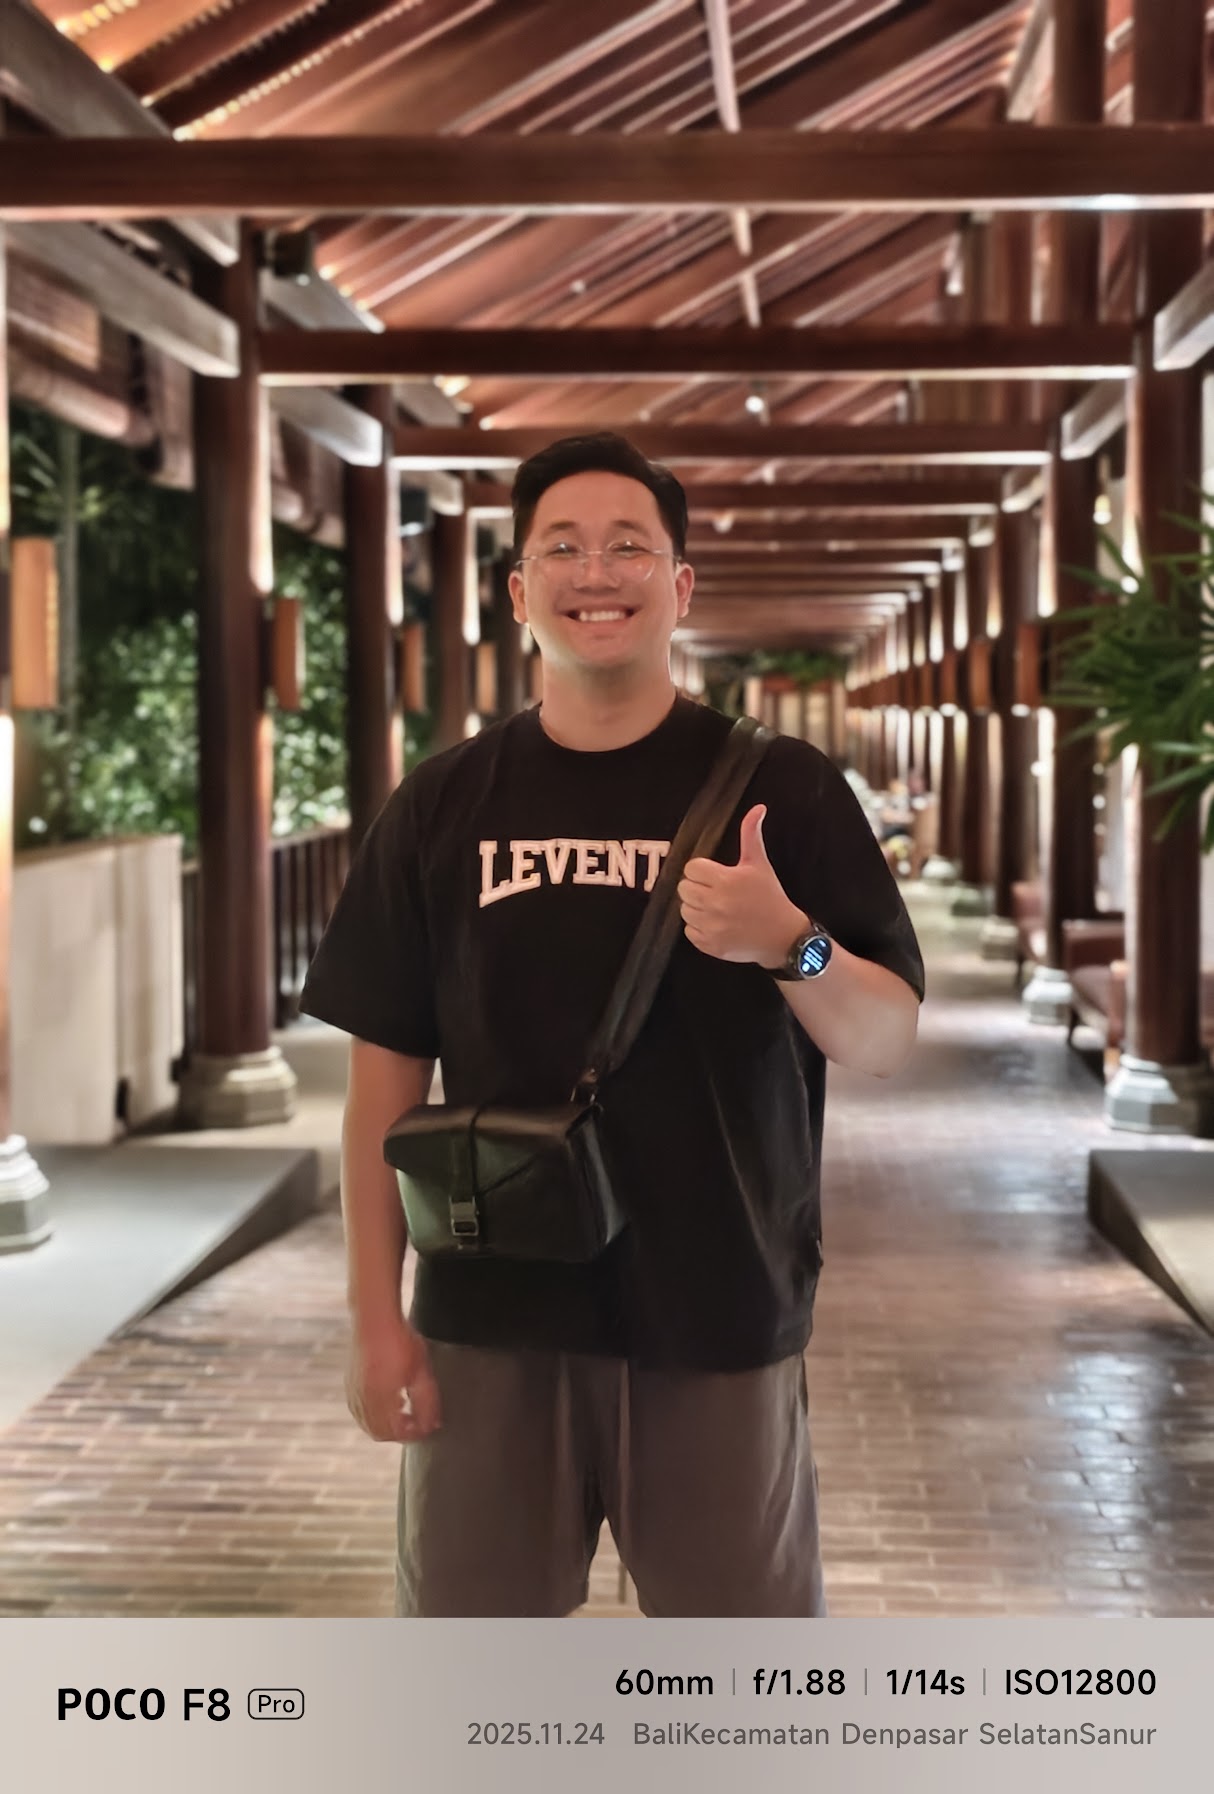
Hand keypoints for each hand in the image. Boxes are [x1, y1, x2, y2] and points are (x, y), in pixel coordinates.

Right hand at [346, 1316, 441, 1443]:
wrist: (374, 1319)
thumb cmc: (401, 1340)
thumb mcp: (421, 1370)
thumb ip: (427, 1400)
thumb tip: (433, 1424)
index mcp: (383, 1396)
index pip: (398, 1432)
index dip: (415, 1433)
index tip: (428, 1426)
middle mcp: (364, 1399)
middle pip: (380, 1433)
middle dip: (400, 1434)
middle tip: (417, 1424)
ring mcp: (354, 1393)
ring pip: (367, 1425)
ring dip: (386, 1427)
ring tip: (405, 1413)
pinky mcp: (349, 1386)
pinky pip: (359, 1413)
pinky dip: (373, 1417)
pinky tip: (387, 1404)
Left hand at [677, 803, 807, 967]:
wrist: (783, 936)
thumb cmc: (771, 898)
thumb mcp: (760, 864)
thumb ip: (751, 835)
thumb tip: (757, 808)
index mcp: (726, 880)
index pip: (691, 868)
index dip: (702, 870)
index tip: (715, 876)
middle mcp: (715, 903)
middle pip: (684, 888)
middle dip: (698, 888)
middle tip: (716, 892)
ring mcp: (712, 926)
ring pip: (685, 910)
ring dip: (697, 908)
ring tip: (717, 908)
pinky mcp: (710, 945)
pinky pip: (689, 931)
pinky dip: (699, 928)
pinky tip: (717, 924)